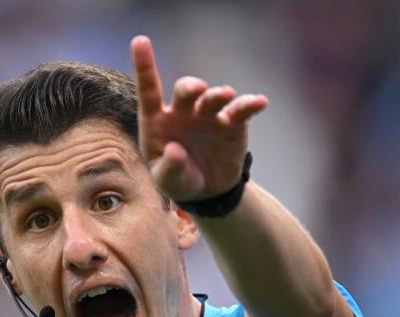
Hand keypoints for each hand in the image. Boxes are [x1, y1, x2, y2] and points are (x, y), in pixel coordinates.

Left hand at [130, 35, 266, 201]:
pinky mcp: (232, 123)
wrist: (208, 191)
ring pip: (213, 97)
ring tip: (226, 96)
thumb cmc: (179, 180)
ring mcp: (208, 115)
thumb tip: (176, 150)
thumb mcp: (168, 181)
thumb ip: (168, 167)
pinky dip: (250, 104)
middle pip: (186, 90)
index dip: (145, 66)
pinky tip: (259, 102)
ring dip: (219, 95)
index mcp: (158, 121)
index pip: (149, 91)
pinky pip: (242, 110)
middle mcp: (184, 111)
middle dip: (191, 86)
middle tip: (198, 90)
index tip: (140, 41)